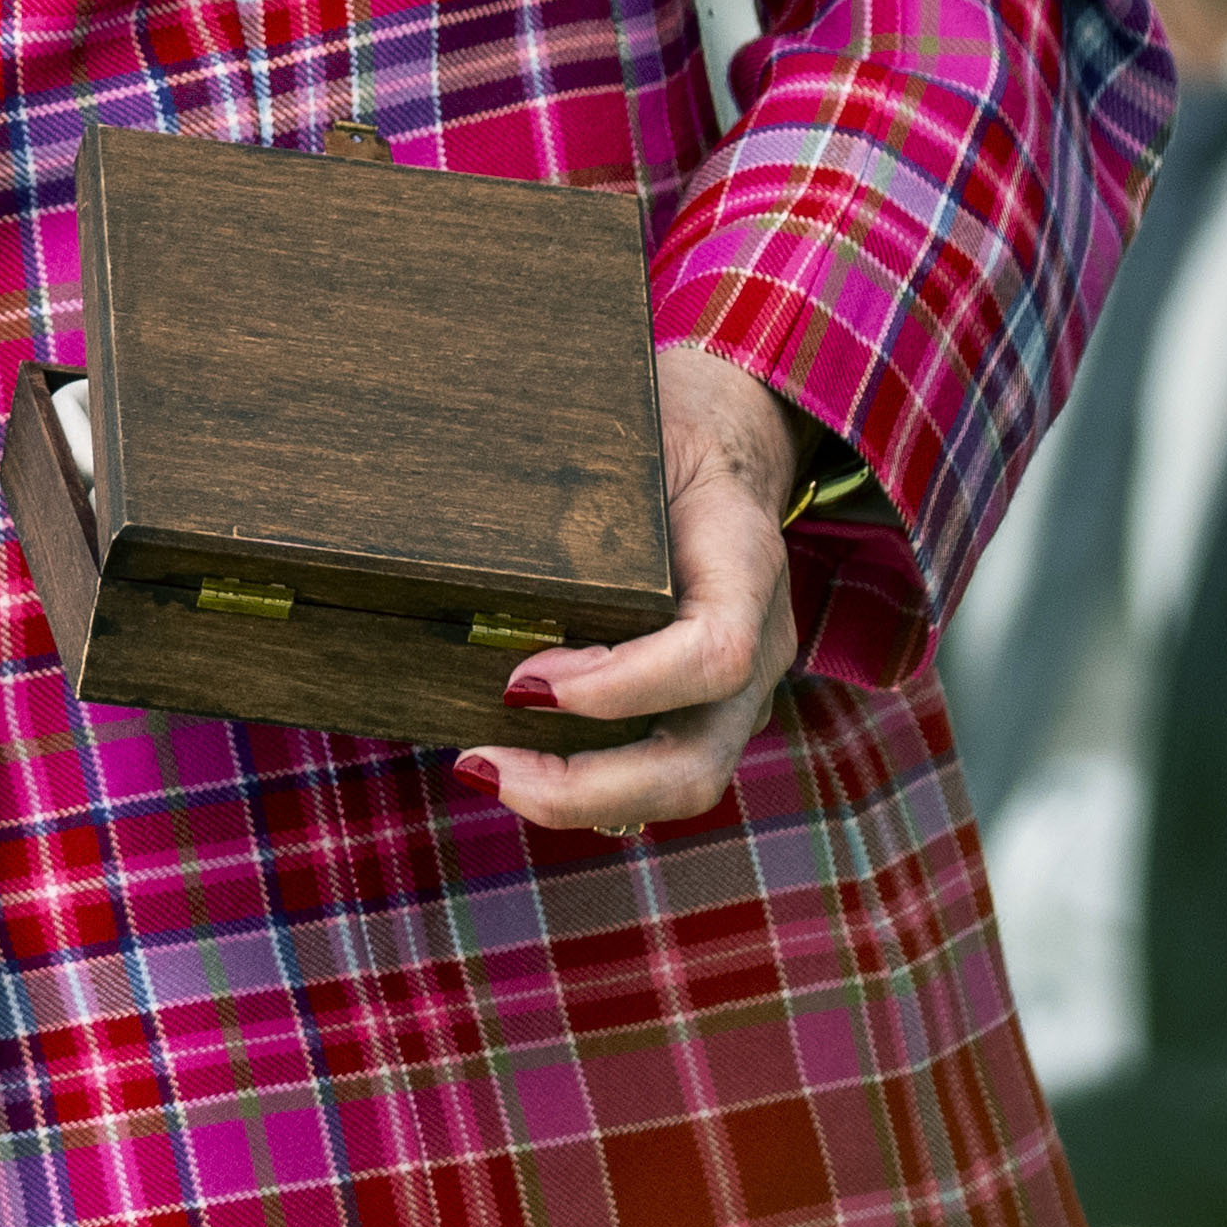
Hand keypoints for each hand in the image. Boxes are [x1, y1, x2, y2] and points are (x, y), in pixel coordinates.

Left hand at [466, 344, 803, 835]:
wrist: (727, 439)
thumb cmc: (665, 429)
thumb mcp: (635, 427)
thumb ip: (581, 478)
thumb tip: (465, 508)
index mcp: (748, 565)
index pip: (713, 654)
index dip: (622, 686)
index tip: (522, 682)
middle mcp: (761, 645)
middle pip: (698, 762)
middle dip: (585, 787)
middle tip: (478, 763)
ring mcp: (740, 692)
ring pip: (681, 787)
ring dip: (576, 800)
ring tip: (479, 768)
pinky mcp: (706, 711)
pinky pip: (656, 772)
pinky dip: (585, 789)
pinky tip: (512, 768)